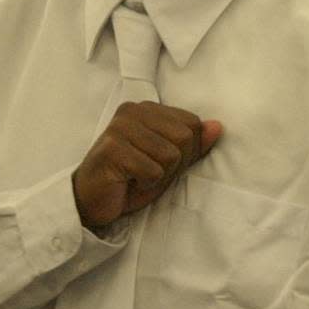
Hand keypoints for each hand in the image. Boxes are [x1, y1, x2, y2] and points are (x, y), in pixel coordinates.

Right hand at [73, 101, 221, 228]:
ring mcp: (120, 127)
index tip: (160, 162)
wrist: (90, 200)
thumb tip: (218, 127)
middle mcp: (133, 110)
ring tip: (137, 176)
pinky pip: (153, 170)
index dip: (186, 151)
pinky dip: (146, 184)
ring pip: (170, 155)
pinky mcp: (112, 149)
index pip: (192, 123)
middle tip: (147, 172)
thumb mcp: (168, 162)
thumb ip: (192, 144)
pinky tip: (128, 182)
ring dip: (159, 176)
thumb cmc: (130, 179)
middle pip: (185, 137)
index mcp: (147, 108)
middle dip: (173, 164)